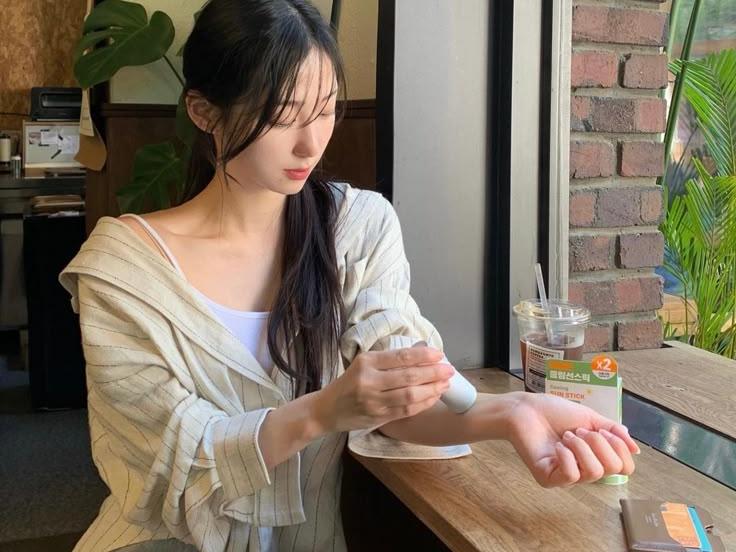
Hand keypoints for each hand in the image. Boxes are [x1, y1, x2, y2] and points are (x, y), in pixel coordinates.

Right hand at [313, 347, 453, 432]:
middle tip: (449, 370)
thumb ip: (387, 362)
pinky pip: (406, 410)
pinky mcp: (378, 417)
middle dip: (433, 373)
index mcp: (366, 362)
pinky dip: (423, 403)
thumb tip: (421, 358)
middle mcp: (369, 381)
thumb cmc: (348, 384)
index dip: (423, 356)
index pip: (400, 357)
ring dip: (432, 389)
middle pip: (408, 376)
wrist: (326, 409)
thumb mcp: (362, 365)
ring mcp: (374, 401)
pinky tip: (433, 397)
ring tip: (445, 384)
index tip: (439, 355)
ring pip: (410, 395)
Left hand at [505, 392, 639, 487]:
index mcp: (596, 456)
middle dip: (599, 443)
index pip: (625, 467)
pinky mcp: (548, 479)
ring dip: (581, 447)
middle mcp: (584, 470)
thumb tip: (636, 449)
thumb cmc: (554, 412)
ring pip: (594, 472)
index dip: (619, 447)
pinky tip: (557, 446)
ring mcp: (566, 476)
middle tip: (578, 431)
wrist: (525, 409)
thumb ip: (613, 432)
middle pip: (614, 469)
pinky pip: (571, 475)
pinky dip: (567, 456)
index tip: (601, 429)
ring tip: (567, 436)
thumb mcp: (590, 418)